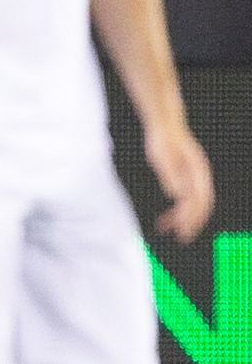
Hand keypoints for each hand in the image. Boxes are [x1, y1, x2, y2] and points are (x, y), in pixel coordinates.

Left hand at [146, 122, 213, 242]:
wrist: (164, 125)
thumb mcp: (161, 157)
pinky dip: (177, 211)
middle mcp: (199, 177)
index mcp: (196, 173)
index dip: (192, 218)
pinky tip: (166, 219)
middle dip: (192, 223)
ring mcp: (194, 178)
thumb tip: (175, 196)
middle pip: (201, 205)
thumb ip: (170, 176)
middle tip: (182, 238)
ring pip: (193, 204)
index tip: (183, 231)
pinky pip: (185, 200)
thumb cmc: (162, 140)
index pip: (198, 201)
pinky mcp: (186, 179)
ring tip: (168, 230)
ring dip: (183, 219)